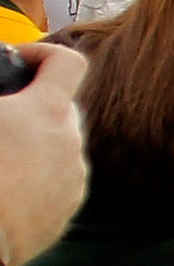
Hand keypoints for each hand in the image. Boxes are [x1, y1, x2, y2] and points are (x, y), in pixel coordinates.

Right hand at [0, 45, 89, 265]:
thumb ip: (0, 96)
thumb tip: (3, 99)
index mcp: (46, 112)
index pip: (69, 63)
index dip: (44, 53)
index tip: (21, 59)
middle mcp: (70, 144)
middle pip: (62, 108)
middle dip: (33, 104)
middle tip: (1, 111)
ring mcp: (73, 180)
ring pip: (59, 148)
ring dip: (34, 142)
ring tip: (0, 153)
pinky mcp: (67, 211)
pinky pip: (57, 181)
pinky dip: (37, 176)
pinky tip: (6, 184)